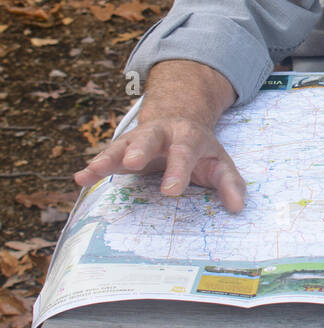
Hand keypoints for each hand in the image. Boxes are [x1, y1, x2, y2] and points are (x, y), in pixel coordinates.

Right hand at [74, 116, 245, 212]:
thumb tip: (239, 207)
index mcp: (189, 136)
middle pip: (150, 138)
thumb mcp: (219, 163)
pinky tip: (81, 179)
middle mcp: (162, 133)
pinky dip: (94, 167)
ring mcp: (139, 139)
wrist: (180, 119)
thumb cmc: (200, 150)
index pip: (185, 152)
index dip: (178, 170)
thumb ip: (230, 184)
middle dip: (141, 149)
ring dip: (109, 157)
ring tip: (94, 170)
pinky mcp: (123, 149)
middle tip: (132, 162)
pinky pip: (107, 156)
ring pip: (123, 144)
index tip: (170, 191)